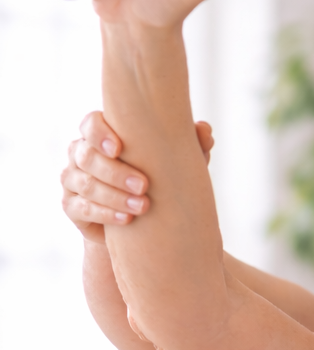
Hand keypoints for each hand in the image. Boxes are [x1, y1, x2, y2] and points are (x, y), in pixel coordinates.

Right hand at [62, 111, 214, 241]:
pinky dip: (105, 213)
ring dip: (114, 196)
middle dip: (115, 172)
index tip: (119, 147)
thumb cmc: (155, 182)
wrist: (136, 225)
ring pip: (85, 184)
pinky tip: (127, 219)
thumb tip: (205, 130)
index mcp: (100, 136)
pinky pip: (81, 208)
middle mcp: (80, 154)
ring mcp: (71, 179)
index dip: (99, 133)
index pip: (90, 124)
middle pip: (87, 157)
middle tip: (144, 185)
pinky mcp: (70, 206)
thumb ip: (190, 145)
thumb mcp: (174, 163)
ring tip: (143, 206)